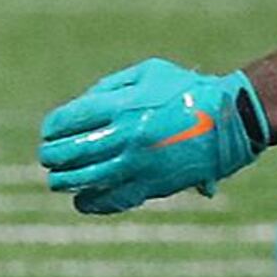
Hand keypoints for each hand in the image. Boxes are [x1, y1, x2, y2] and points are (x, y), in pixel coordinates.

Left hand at [39, 60, 267, 214]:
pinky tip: (82, 201)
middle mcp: (127, 136)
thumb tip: (80, 106)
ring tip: (57, 180)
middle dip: (54, 155)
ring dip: (67, 181)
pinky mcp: (154, 185)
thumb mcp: (147, 73)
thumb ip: (110, 87)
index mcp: (124, 106)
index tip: (48, 131)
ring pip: (89, 178)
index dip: (54, 127)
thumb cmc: (186, 90)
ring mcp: (139, 164)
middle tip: (46, 157)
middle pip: (75, 151)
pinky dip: (95, 203)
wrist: (230, 119)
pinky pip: (116, 199)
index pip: (72, 119)